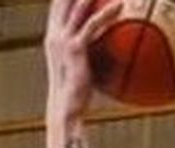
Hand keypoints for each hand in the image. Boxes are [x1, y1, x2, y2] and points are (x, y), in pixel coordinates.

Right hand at [45, 0, 122, 121]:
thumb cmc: (77, 95)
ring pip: (78, 5)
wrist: (66, 109)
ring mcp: (62, 40)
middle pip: (64, 0)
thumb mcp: (83, 69)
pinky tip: (121, 6)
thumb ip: (92, 54)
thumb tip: (113, 51)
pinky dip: (107, 13)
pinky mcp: (74, 48)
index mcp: (53, 37)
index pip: (59, 6)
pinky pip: (93, 25)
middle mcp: (54, 34)